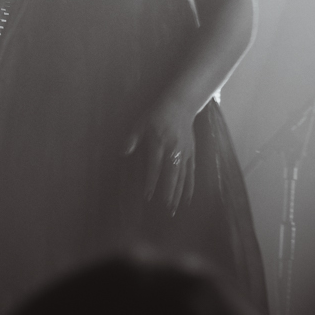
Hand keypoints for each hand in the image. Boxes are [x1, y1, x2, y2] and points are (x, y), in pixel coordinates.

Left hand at [125, 100, 195, 216]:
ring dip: (179, 194)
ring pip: (183, 176)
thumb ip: (132, 138)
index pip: (155, 167)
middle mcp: (174, 150)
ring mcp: (184, 152)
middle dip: (169, 193)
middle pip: (172, 175)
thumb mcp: (141, 122)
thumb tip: (123, 152)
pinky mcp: (191, 153)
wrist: (181, 104)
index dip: (151, 182)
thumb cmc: (157, 114)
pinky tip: (188, 199)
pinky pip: (191, 172)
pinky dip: (190, 186)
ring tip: (175, 209)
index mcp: (160, 143)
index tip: (148, 197)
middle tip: (166, 210)